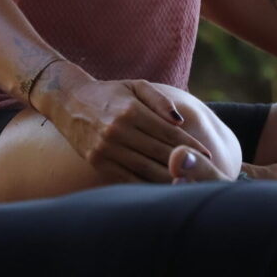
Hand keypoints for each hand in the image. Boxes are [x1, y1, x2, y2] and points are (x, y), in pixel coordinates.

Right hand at [54, 76, 212, 182]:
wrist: (69, 101)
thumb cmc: (110, 92)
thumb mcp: (136, 86)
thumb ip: (160, 101)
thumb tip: (180, 121)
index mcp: (131, 111)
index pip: (168, 132)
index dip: (190, 145)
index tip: (207, 155)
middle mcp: (118, 131)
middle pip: (159, 153)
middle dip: (184, 164)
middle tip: (205, 175)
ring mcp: (106, 149)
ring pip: (145, 170)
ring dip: (168, 179)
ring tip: (189, 186)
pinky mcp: (97, 163)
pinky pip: (127, 179)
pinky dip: (146, 186)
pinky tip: (162, 190)